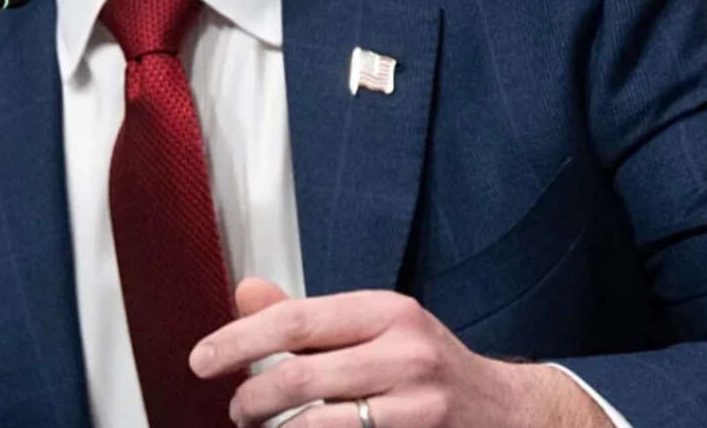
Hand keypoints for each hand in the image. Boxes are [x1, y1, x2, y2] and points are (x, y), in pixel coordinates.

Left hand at [191, 279, 609, 427]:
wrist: (506, 412)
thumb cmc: (426, 366)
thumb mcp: (375, 327)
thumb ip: (308, 318)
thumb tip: (244, 292)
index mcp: (388, 312)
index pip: (296, 322)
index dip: (238, 342)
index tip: (201, 361)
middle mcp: (406, 354)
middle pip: (298, 380)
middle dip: (250, 400)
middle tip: (236, 409)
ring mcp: (418, 407)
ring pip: (315, 426)